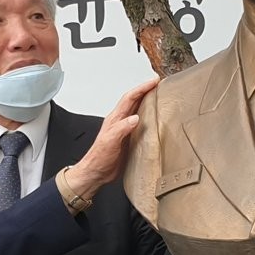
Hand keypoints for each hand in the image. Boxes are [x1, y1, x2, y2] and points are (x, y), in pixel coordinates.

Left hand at [65, 78, 158, 199]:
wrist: (96, 172)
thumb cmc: (99, 158)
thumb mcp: (110, 141)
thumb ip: (121, 129)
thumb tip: (135, 118)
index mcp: (115, 119)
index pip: (130, 98)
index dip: (142, 88)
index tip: (154, 81)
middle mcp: (120, 122)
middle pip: (134, 100)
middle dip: (146, 90)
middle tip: (159, 84)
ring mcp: (124, 130)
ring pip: (137, 110)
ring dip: (147, 101)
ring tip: (159, 96)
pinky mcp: (128, 138)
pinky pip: (140, 123)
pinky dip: (148, 117)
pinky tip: (154, 120)